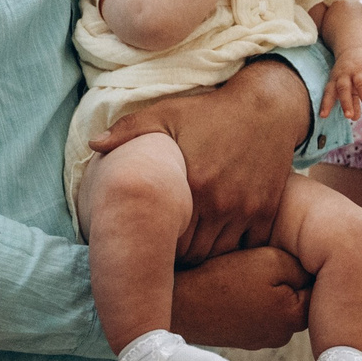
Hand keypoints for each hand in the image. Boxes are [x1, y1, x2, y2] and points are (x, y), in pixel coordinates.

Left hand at [94, 59, 308, 261]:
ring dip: (207, 251)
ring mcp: (247, 209)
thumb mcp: (166, 114)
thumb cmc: (209, 112)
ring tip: (194, 242)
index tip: (153, 236)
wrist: (265, 107)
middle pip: (194, 252)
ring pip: (221, 252)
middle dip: (180, 252)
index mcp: (192, 185)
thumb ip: (128, 130)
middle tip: (170, 246)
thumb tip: (94, 144)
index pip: (168, 238)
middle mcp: (221, 203)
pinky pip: (250, 245)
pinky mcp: (267, 210)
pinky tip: (224, 235)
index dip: (158, 242)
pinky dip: (236, 246)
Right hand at [173, 248, 310, 348]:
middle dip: (288, 276)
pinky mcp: (242, 336)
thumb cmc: (224, 279)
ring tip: (245, 273)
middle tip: (264, 259)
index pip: (318, 286)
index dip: (307, 264)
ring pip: (276, 301)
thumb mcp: (271, 261)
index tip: (292, 252)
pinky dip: (250, 298)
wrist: (179, 303)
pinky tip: (233, 287)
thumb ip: (301, 267)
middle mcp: (282, 335)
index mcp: (295, 317)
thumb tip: (313, 273)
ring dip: (268, 287)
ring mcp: (261, 339)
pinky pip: (256, 310)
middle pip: (298, 294)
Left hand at [325, 44, 361, 121]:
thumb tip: (354, 118)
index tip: (323, 116)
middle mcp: (345, 74)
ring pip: (361, 84)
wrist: (357, 47)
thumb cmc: (349, 73)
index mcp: (336, 80)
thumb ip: (350, 101)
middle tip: (348, 116)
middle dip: (345, 102)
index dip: (326, 104)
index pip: (329, 92)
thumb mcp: (347, 85)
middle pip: (343, 88)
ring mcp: (358, 69)